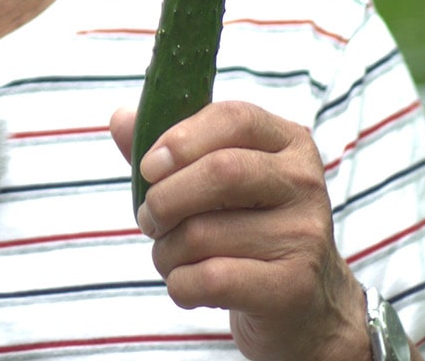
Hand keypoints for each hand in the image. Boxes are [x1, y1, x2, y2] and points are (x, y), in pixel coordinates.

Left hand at [110, 101, 366, 360]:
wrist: (303, 307)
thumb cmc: (247, 232)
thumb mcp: (217, 185)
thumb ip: (171, 151)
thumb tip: (120, 118)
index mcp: (288, 143)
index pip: (233, 117)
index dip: (180, 138)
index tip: (148, 168)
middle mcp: (304, 183)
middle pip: (221, 171)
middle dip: (165, 199)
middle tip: (150, 220)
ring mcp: (304, 236)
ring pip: (204, 233)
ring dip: (166, 252)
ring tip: (171, 259)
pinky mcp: (293, 286)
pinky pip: (212, 279)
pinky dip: (181, 285)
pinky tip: (188, 286)